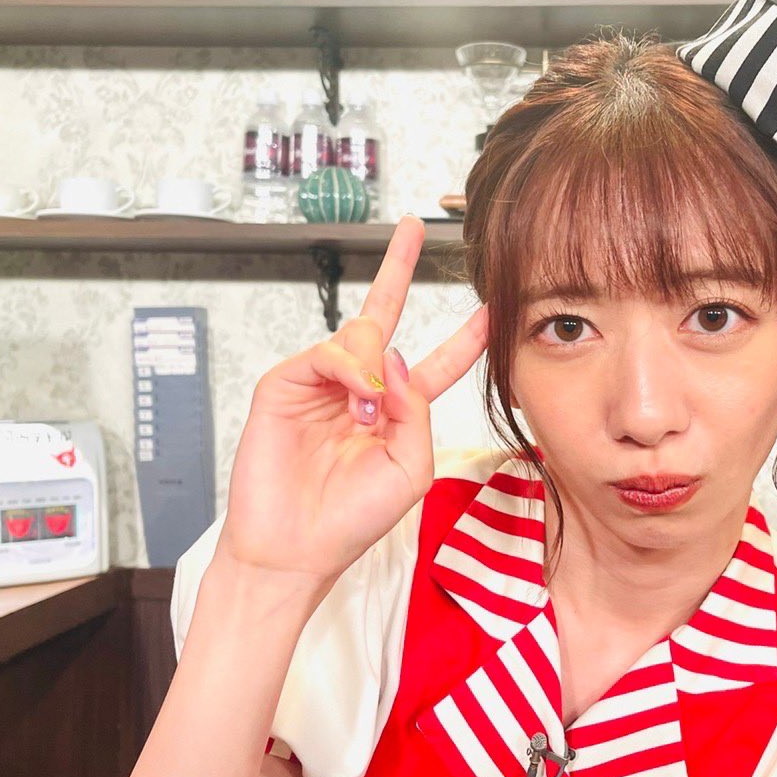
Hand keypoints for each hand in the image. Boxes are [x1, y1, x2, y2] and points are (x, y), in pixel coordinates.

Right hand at [220, 215, 488, 585]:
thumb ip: (417, 409)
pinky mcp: (287, 383)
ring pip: (362, 336)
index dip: (465, 337)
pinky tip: (357, 398)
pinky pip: (329, 351)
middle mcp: (361, 391)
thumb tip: (393, 354)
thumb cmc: (352, 520)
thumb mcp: (412, 468)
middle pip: (385, 316)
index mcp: (398, 413)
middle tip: (413, 228)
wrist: (295, 548)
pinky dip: (350, 368)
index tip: (489, 307)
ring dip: (375, 368)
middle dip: (398, 268)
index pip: (437, 363)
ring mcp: (323, 384)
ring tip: (369, 414)